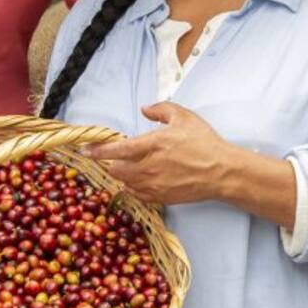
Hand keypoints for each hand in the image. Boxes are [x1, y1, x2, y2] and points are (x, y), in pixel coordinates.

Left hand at [84, 103, 230, 205]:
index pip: (117, 150)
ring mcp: (155, 185)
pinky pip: (138, 196)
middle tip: (114, 157)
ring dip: (122, 175)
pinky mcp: (162, 198)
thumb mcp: (184, 116)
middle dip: (111, 163)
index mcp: (154, 145)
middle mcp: (150, 167)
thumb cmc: (204, 142)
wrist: (222, 171)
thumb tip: (144, 109)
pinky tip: (139, 181)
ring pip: (125, 183)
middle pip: (116, 170)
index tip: (85, 150)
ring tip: (127, 168)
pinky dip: (133, 188)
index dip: (97, 151)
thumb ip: (161, 109)